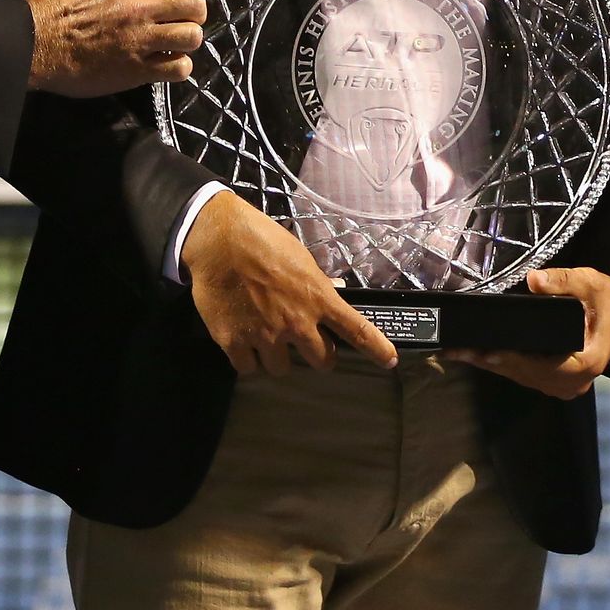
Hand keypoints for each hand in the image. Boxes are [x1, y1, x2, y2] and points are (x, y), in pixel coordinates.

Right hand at [24, 0, 202, 96]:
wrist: (36, 44)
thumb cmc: (60, 8)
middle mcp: (143, 7)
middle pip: (195, 4)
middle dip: (194, 12)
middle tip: (181, 20)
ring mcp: (142, 40)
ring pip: (193, 36)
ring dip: (187, 40)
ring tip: (173, 43)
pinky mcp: (138, 70)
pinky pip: (179, 69)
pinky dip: (178, 67)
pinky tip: (166, 64)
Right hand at [178, 190, 398, 375]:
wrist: (219, 240)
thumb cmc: (262, 240)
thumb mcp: (300, 258)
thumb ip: (316, 283)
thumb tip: (332, 293)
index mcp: (318, 297)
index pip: (356, 329)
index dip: (376, 348)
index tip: (390, 361)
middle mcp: (296, 322)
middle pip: (321, 360)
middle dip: (318, 355)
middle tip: (305, 343)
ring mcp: (265, 335)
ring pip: (282, 369)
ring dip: (279, 358)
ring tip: (267, 339)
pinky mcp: (234, 342)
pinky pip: (248, 368)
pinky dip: (249, 360)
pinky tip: (245, 342)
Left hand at [459, 267, 609, 399]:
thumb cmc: (609, 298)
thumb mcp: (590, 283)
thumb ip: (563, 280)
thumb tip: (532, 279)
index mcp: (586, 364)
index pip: (542, 366)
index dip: (512, 359)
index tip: (486, 352)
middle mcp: (574, 383)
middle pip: (525, 374)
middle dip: (490, 361)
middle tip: (457, 351)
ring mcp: (565, 386)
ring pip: (522, 377)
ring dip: (492, 364)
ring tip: (459, 352)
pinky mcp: (557, 382)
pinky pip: (526, 375)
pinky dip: (504, 364)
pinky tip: (480, 354)